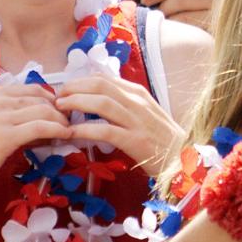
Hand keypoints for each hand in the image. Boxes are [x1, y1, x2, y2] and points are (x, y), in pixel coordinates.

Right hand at [0, 84, 71, 199]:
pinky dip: (58, 130)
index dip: (54, 101)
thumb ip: (16, 115)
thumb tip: (49, 117)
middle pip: (43, 99)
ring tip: (69, 131)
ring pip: (45, 111)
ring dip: (62, 122)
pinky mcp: (4, 136)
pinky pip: (41, 127)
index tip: (63, 113)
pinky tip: (65, 136)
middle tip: (71, 124)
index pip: (35, 89)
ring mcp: (0, 116)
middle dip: (61, 111)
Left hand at [55, 73, 183, 174]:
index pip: (105, 79)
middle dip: (74, 88)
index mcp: (139, 94)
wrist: (184, 162)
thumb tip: (97, 101)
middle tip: (56, 97)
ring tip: (59, 109)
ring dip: (76, 103)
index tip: (65, 89)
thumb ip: (124, 106)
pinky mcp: (136, 141)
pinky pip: (105, 131)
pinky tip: (71, 132)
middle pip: (100, 86)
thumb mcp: (145, 115)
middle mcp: (138, 102)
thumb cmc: (163, 141)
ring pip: (102, 103)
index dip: (80, 81)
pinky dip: (85, 129)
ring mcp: (137, 121)